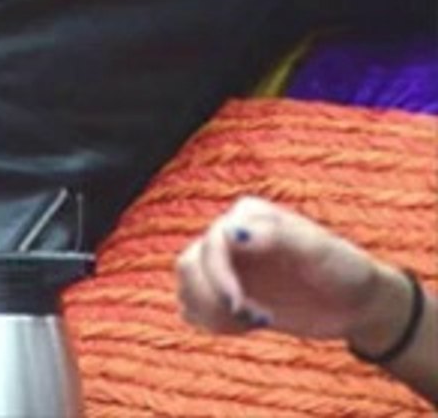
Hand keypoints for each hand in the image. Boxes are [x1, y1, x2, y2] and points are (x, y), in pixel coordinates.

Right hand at [175, 196, 404, 345]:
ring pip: (186, 288)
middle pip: (189, 265)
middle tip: (253, 319)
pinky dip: (211, 323)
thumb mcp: (320, 251)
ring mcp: (224, 266)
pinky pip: (193, 309)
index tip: (241, 304)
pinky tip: (246, 327)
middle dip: (213, 297)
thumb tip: (230, 231)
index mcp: (248, 217)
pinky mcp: (223, 294)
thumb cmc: (346, 271)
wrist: (357, 304)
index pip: (211, 242)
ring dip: (212, 312)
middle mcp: (229, 237)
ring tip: (255, 323)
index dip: (218, 276)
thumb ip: (276, 236)